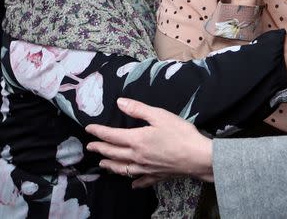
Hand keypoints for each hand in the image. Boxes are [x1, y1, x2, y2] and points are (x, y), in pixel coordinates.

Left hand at [86, 98, 212, 185]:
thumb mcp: (160, 115)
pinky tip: (132, 184)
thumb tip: (120, 102)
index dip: (99, 132)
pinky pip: (141, 180)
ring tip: (103, 164)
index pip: (112, 136)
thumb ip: (138, 109)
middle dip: (100, 149)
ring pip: (122, 169)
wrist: (197, 157)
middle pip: (113, 153)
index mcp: (136, 140)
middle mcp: (137, 156)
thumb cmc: (180, 134)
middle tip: (90, 147)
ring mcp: (146, 168)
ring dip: (110, 165)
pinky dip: (134, 182)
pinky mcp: (156, 175)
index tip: (89, 129)